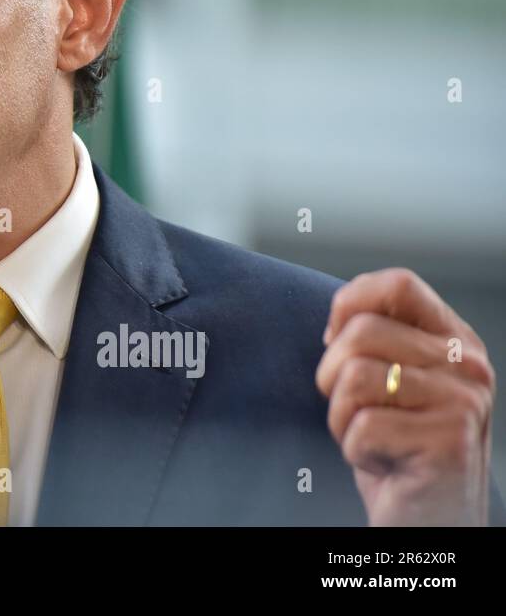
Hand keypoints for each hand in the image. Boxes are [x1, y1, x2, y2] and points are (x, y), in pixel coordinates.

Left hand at [316, 268, 494, 524]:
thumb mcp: (391, 383)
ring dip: (343, 418)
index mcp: (456, 341)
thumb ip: (378, 341)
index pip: (398, 284)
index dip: (349, 304)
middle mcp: (469, 366)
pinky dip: (354, 449)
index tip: (335, 342)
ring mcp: (464, 402)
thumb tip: (339, 317)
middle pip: (361, 331)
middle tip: (357, 413)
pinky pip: (361, 425)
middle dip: (333, 377)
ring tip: (372, 440)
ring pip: (354, 377)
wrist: (428, 519)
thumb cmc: (396, 449)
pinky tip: (384, 463)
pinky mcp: (448, 441)